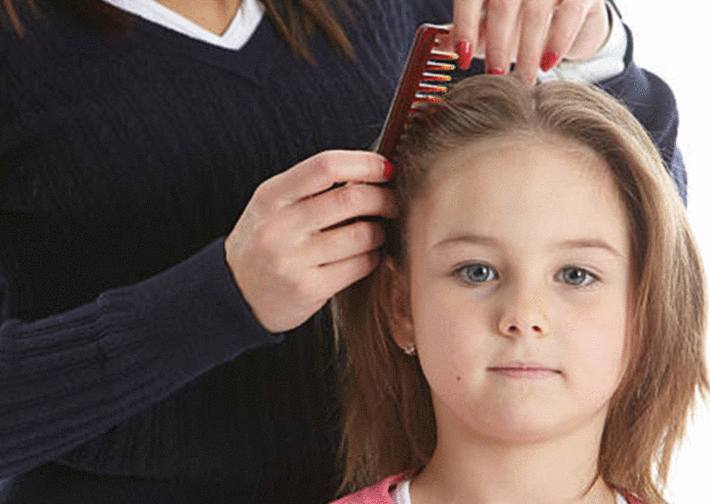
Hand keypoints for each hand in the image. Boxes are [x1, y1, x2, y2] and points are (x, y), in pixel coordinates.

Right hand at [224, 151, 397, 332]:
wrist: (235, 295)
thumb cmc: (264, 243)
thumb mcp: (272, 206)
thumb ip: (311, 188)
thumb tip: (370, 173)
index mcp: (270, 196)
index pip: (325, 166)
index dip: (364, 163)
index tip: (386, 168)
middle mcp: (279, 226)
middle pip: (350, 199)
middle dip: (382, 198)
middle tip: (391, 202)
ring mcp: (293, 260)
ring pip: (362, 235)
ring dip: (379, 231)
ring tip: (376, 232)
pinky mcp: (309, 289)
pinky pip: (359, 265)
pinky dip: (372, 257)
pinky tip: (365, 255)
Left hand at [448, 0, 610, 83]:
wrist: (571, 4)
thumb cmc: (519, 14)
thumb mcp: (488, 20)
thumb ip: (465, 29)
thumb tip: (439, 46)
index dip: (464, 27)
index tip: (462, 59)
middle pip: (502, 6)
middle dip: (497, 46)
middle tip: (494, 77)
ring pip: (534, 13)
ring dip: (527, 52)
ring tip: (523, 80)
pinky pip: (570, 14)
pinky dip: (557, 42)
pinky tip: (548, 64)